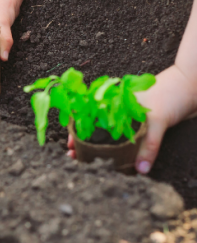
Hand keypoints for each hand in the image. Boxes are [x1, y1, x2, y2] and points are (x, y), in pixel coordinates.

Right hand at [67, 64, 196, 171]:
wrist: (190, 86)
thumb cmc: (170, 95)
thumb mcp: (157, 121)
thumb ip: (149, 144)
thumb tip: (141, 169)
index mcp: (115, 101)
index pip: (89, 115)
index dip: (77, 129)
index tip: (71, 144)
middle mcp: (117, 107)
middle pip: (94, 124)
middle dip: (83, 140)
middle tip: (74, 155)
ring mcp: (127, 115)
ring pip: (106, 131)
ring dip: (96, 144)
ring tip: (85, 157)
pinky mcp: (138, 122)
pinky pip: (122, 136)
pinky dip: (114, 146)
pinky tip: (110, 156)